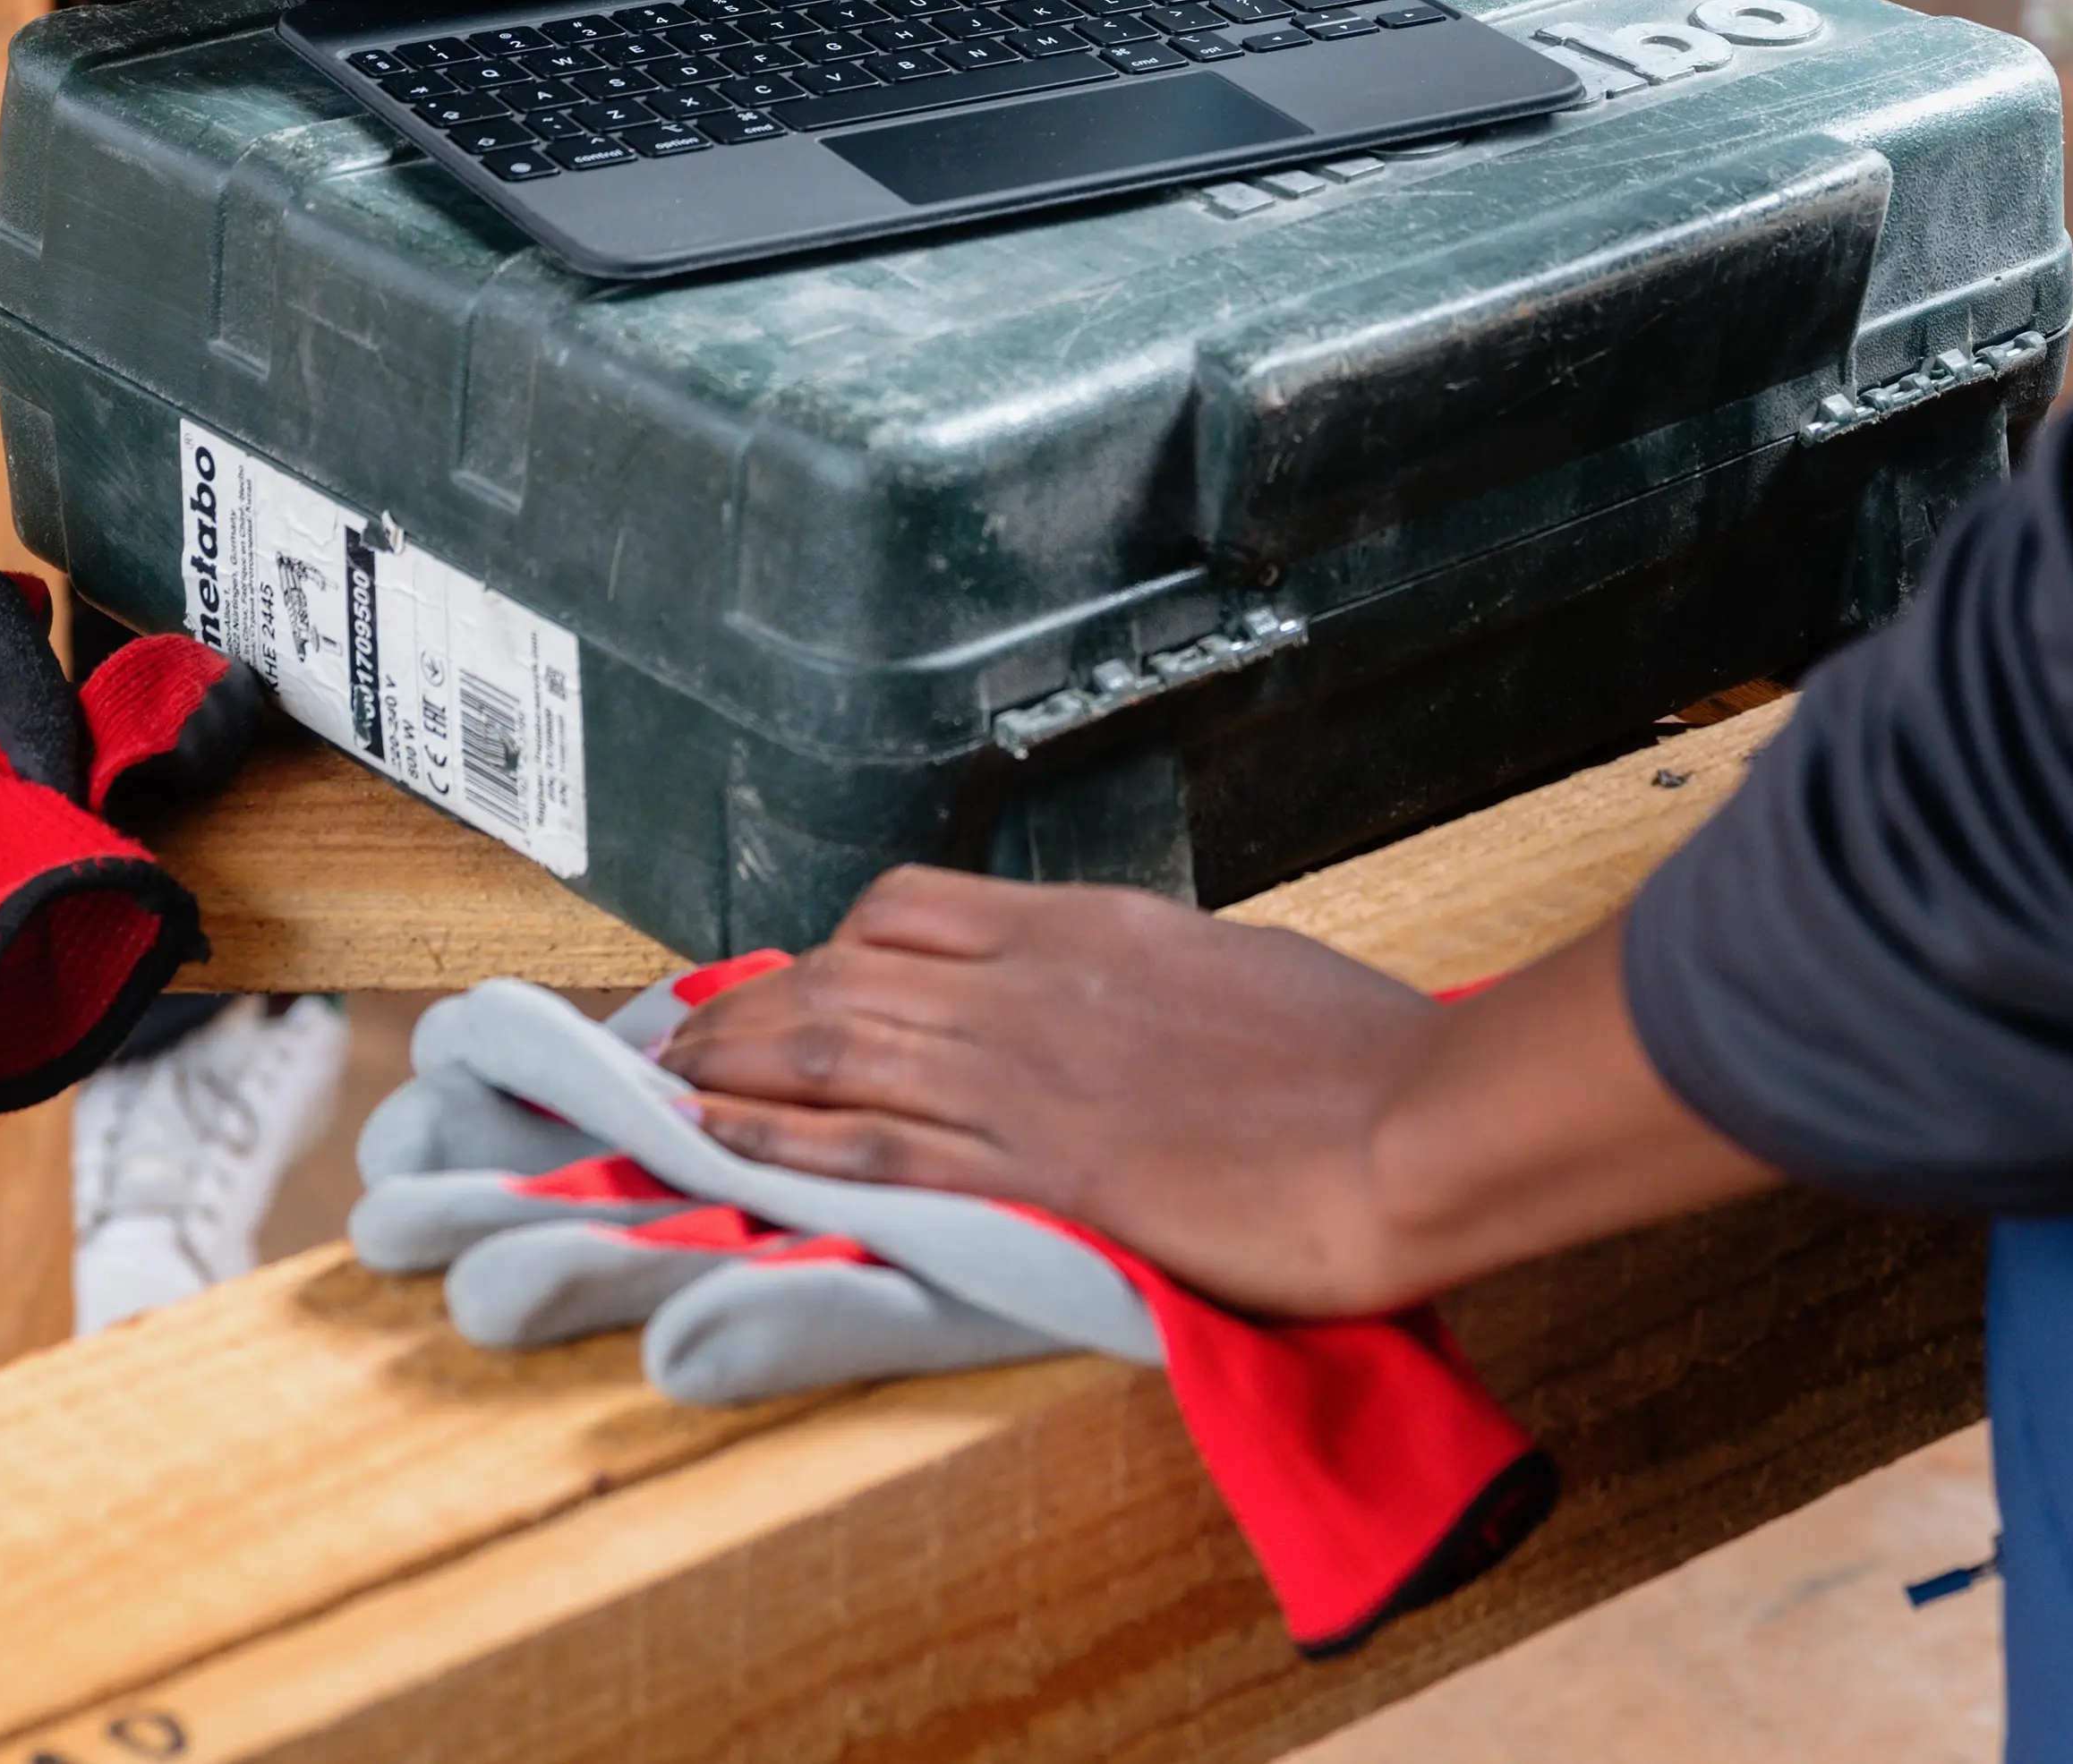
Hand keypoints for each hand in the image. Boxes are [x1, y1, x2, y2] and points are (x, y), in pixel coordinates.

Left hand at [663, 871, 1768, 1317]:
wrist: (1415, 1124)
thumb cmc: (1366, 1060)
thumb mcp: (1241, 978)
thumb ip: (1156, 987)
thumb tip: (1123, 1010)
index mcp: (1089, 928)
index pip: (911, 906)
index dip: (830, 949)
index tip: (792, 985)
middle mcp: (1037, 983)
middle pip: (846, 970)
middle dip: (748, 1011)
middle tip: (676, 1046)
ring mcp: (1030, 1072)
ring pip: (837, 1045)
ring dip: (733, 1068)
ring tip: (658, 1094)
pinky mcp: (1040, 1165)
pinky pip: (876, 1144)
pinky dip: (782, 1142)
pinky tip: (719, 1149)